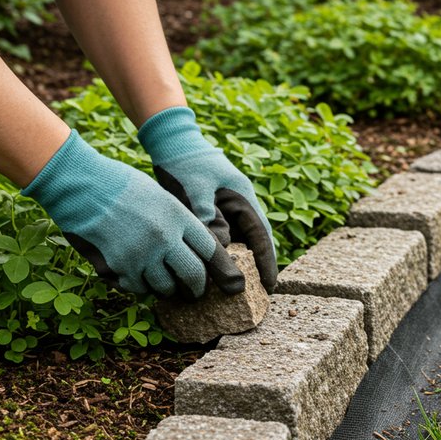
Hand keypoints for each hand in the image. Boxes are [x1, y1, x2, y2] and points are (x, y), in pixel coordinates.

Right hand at [22, 131, 244, 297]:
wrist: (82, 184)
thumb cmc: (119, 184)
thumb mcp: (158, 196)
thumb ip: (177, 221)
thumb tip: (190, 247)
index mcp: (178, 216)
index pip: (211, 249)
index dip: (221, 267)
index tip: (226, 278)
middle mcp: (165, 237)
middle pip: (193, 275)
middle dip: (197, 289)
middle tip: (194, 294)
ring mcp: (143, 253)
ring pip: (166, 288)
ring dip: (166, 289)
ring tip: (163, 286)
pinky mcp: (120, 266)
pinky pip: (138, 288)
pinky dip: (139, 286)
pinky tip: (136, 277)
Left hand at [138, 106, 277, 291]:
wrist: (170, 142)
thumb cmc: (185, 164)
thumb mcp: (196, 190)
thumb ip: (209, 218)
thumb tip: (222, 249)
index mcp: (243, 199)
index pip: (261, 237)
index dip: (267, 263)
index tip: (270, 287)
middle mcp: (239, 206)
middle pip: (253, 244)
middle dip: (255, 269)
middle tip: (256, 297)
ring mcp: (226, 210)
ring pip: (237, 243)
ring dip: (236, 265)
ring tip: (233, 292)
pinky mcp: (211, 213)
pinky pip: (220, 239)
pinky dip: (218, 256)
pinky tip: (209, 273)